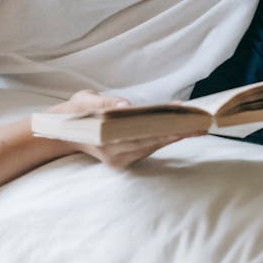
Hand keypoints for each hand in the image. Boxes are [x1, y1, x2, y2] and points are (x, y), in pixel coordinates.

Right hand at [47, 90, 183, 168]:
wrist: (61, 134)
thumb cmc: (74, 113)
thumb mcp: (84, 100)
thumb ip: (104, 102)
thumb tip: (126, 105)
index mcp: (104, 138)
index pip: (141, 131)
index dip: (164, 125)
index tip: (183, 119)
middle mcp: (114, 153)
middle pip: (152, 141)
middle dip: (177, 132)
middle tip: (201, 124)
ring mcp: (119, 159)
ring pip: (152, 146)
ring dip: (174, 136)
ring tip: (196, 126)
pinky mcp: (122, 161)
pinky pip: (147, 149)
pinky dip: (163, 139)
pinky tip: (179, 130)